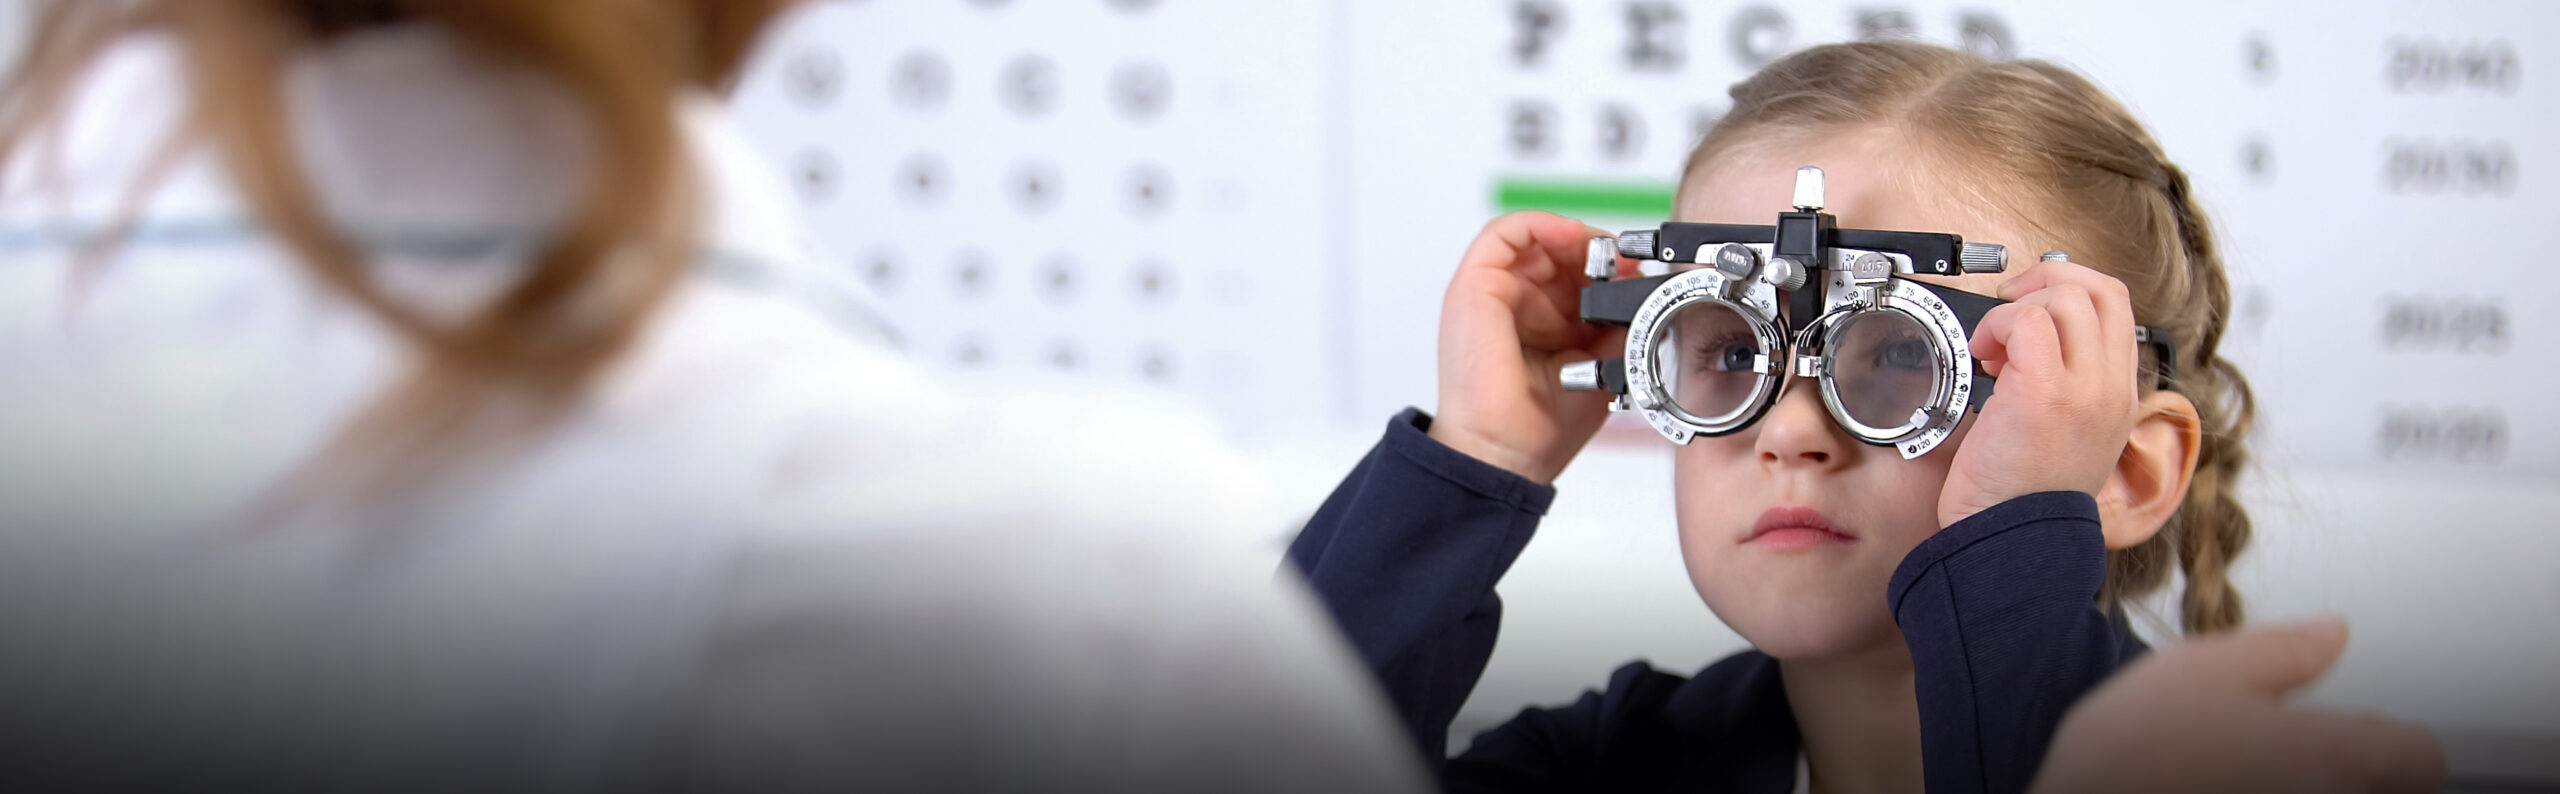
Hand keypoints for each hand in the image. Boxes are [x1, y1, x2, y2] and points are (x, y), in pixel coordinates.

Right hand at [1428, 212, 1628, 483]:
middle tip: (1624, 262)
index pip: (1569, 274)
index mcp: (1537, 324)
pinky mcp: (1474, 286)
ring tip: (1602, 252)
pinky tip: (1574, 240)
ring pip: (1533, 238)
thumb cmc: (1541, 426)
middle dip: (1594, 251)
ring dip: (1572, 235)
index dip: (1605, 267)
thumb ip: (1616, 325)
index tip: (1633, 273)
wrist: (1507, 451)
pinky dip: (1542, 224)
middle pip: (1554, 251)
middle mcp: (1510, 305)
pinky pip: (1504, 232)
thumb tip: (1637, 286)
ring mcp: (1489, 293)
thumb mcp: (1600, 366)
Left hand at [1938, 260, 2141, 527]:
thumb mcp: (2069, 438)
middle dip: (2047, 281)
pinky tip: (1984, 358)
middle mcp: (2111, 389)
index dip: (2071, 291)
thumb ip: (2069, 390)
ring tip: (1994, 349)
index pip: (2116, 307)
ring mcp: (2084, 389)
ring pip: (2067, 298)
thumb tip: (2032, 346)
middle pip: (2101, 289)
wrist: (2013, 543)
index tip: (2030, 309)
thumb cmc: (2024, 497)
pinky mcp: (2045, 392)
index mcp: (2120, 396)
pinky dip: (1998, 325)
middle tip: (2008, 309)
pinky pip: (2029, 321)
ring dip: (2018, 309)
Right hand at [2033, 619, 2446, 793]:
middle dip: (2344, 765)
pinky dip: (2266, 791)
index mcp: (2334, 753)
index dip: (2393, 740)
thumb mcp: (2205, 668)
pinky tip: (2215, 787)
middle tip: (2282, 749)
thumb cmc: (2133, 754)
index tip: (2359, 732)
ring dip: (2303, 781)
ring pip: (2330, 793)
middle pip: (2378, 785)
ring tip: (2240, 771)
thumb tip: (2335, 632)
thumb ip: (2284, 650)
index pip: (2420, 758)